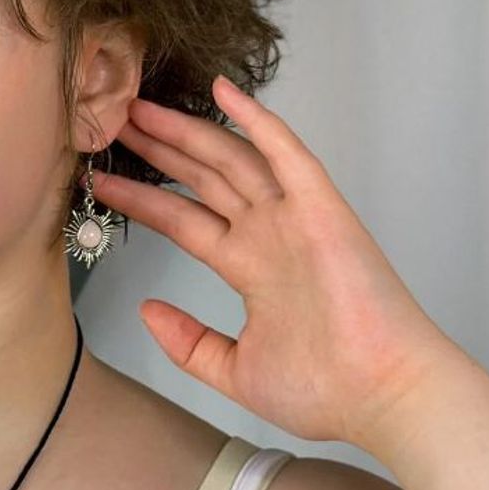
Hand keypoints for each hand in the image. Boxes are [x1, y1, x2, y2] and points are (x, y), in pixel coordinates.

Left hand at [88, 75, 472, 448]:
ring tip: (139, 106)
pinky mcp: (323, 210)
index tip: (102, 181)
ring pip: (230, 159)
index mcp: (250, 268)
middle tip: (114, 122)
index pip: (183, 220)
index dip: (141, 199)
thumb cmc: (329, 392)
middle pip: (201, 178)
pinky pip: (287, 154)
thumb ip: (188, 341)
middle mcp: (269, 235)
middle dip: (158, 150)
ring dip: (185, 130)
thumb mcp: (233, 370)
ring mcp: (295, 219)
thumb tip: (147, 311)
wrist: (386, 398)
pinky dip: (258, 120)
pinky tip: (224, 92)